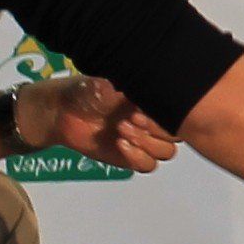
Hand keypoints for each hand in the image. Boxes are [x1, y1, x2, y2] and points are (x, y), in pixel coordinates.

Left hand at [33, 75, 172, 174]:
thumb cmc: (85, 91)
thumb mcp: (112, 80)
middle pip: (177, 134)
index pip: (182, 110)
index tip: (140, 109)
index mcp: (154, 98)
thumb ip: (135, 83)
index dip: (164, 115)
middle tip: (129, 121)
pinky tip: (120, 145)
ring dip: (146, 143)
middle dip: (155, 129)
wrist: (61, 112)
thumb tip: (154, 78)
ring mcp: (144, 139)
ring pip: (166, 151)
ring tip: (121, 131)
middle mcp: (153, 118)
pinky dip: (138, 158)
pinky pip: (148, 165)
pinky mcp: (130, 157)